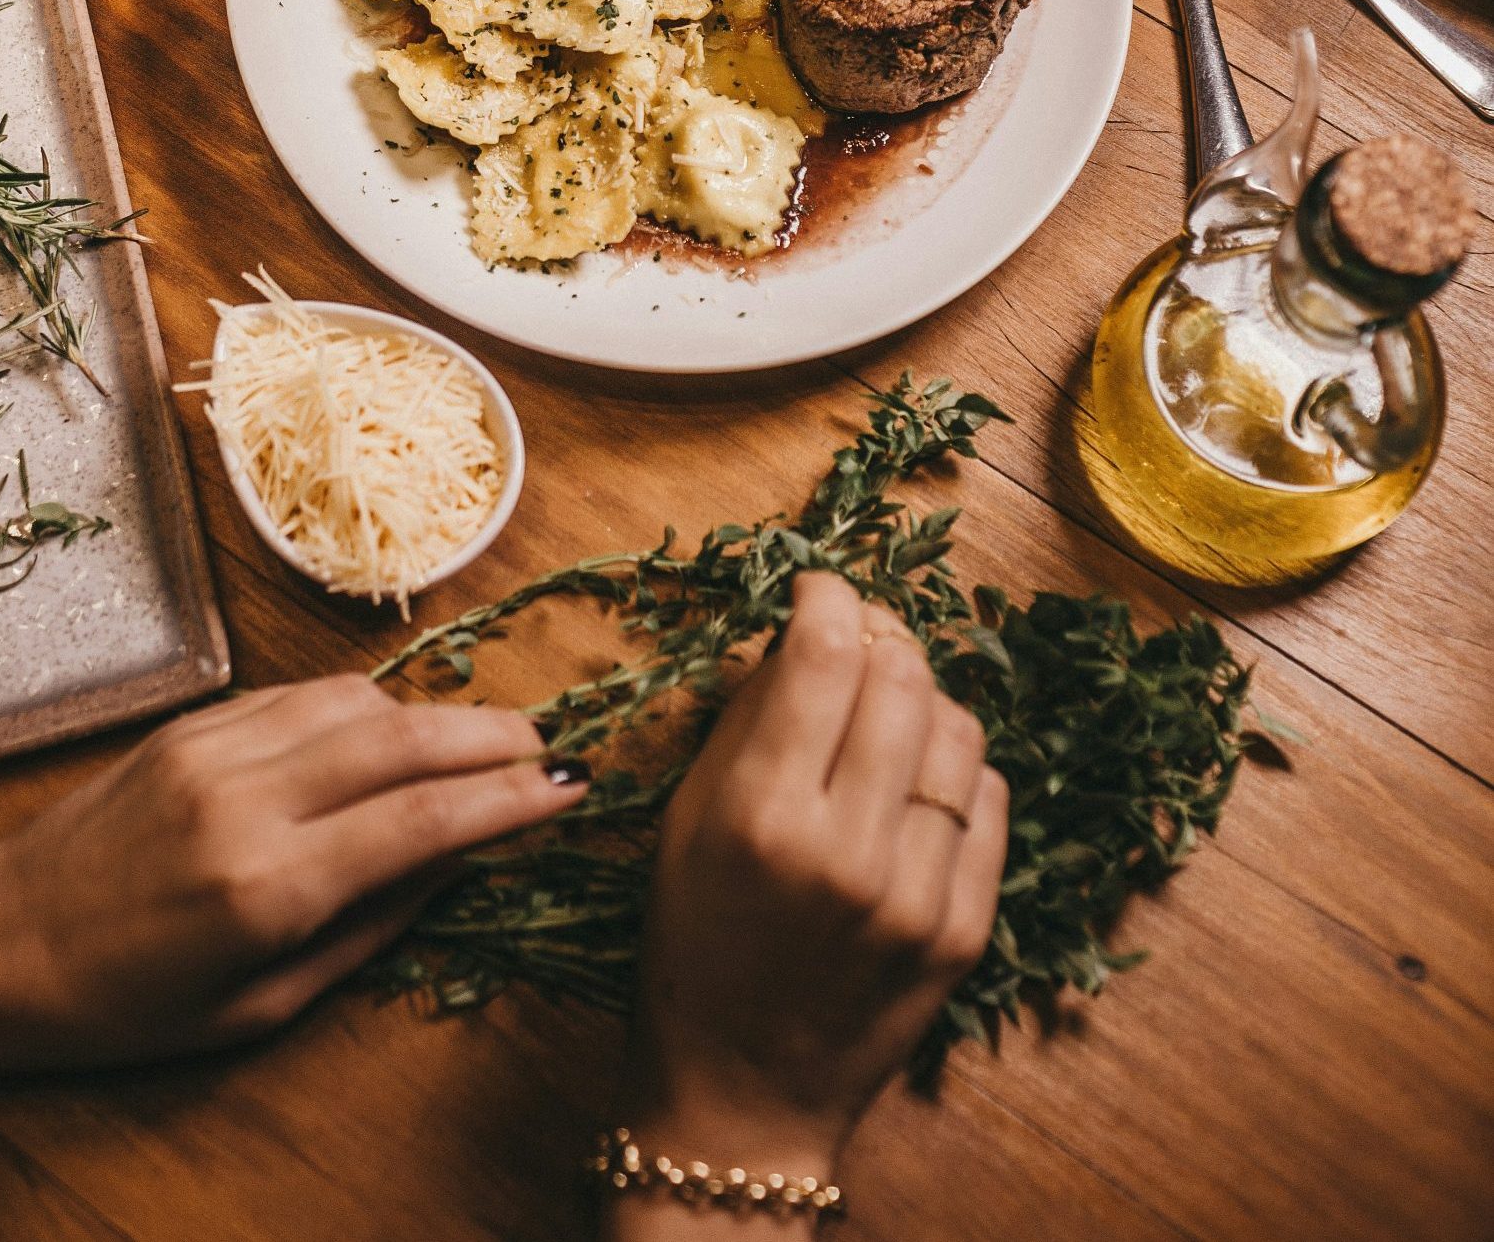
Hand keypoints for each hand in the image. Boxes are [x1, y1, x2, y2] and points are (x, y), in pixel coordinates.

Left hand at [0, 676, 585, 1069]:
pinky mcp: (194, 721)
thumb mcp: (258, 1006)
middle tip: (550, 747)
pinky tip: (398, 729)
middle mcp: (245, 796)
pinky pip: (307, 695)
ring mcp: (214, 746)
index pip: (422, 818)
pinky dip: (370, 705)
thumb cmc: (126, 1006)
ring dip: (436, 714)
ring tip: (486, 739)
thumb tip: (457, 863)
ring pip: (360, 699)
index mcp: (263, 884)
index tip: (570, 790)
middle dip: (493, 736)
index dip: (511, 800)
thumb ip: (368, 929)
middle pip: (405, 737)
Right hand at [617, 573, 1006, 1189]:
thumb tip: (802, 627)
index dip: (828, 595)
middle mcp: (846, 850)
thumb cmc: (693, 944)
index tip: (819, 588)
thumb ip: (746, 714)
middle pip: (901, 676)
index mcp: (759, 815)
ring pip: (960, 727)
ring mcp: (917, 895)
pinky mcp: (966, 930)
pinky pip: (991, 798)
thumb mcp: (687, 820)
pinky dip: (955, 769)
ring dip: (923, 699)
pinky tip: (913, 784)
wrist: (741, 1090)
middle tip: (856, 641)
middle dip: (878, 636)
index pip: (824, 654)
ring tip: (885, 718)